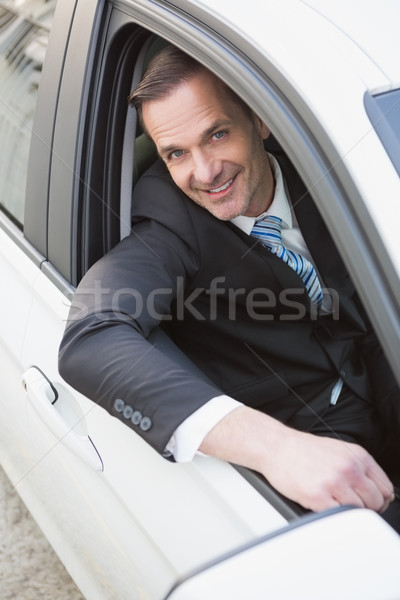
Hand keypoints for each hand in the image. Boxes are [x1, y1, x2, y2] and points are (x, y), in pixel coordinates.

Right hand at [200, 406, 394, 512]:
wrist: (275, 446)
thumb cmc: (302, 450)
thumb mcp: (338, 450)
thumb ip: (358, 467)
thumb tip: (374, 490)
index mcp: (357, 456)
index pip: (385, 487)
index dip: (380, 500)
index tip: (370, 503)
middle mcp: (349, 467)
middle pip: (376, 502)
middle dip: (366, 508)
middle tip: (350, 506)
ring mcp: (334, 482)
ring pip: (359, 511)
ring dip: (348, 512)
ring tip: (333, 503)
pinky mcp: (318, 496)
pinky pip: (338, 516)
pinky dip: (333, 516)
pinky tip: (323, 506)